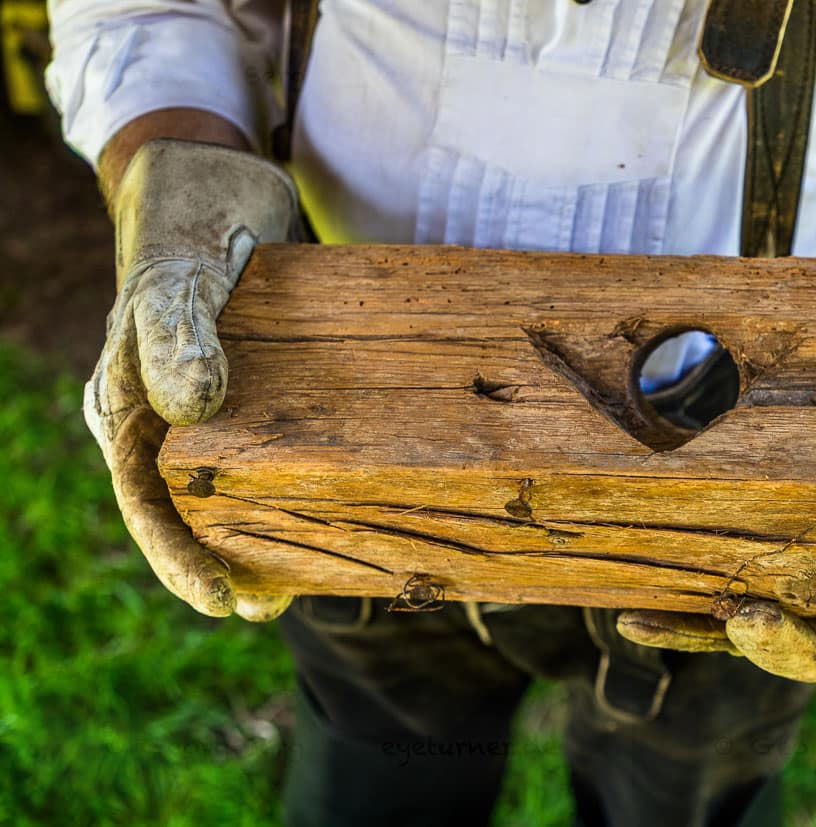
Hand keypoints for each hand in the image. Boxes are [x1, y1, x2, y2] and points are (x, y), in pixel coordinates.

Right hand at [86, 139, 299, 619]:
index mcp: (129, 400)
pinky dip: (287, 487)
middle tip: (267, 607)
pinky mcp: (252, 387)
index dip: (178, 556)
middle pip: (184, 508)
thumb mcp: (181, 271)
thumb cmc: (189, 220)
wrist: (216, 176)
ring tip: (296, 583)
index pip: (144, 498)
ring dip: (255, 537)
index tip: (221, 601)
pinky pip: (265, 450)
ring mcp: (208, 403)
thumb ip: (175, 333)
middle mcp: (164, 413)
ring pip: (224, 487)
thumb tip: (190, 409)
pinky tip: (324, 510)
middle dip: (220, 565)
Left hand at [616, 421, 815, 681]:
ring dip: (676, 615)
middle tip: (650, 620)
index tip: (746, 622)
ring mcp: (794, 580)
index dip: (783, 646)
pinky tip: (636, 567)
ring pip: (725, 611)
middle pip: (757, 640)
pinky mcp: (771, 543)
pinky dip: (679, 572)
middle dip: (709, 635)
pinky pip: (720, 565)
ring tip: (627, 614)